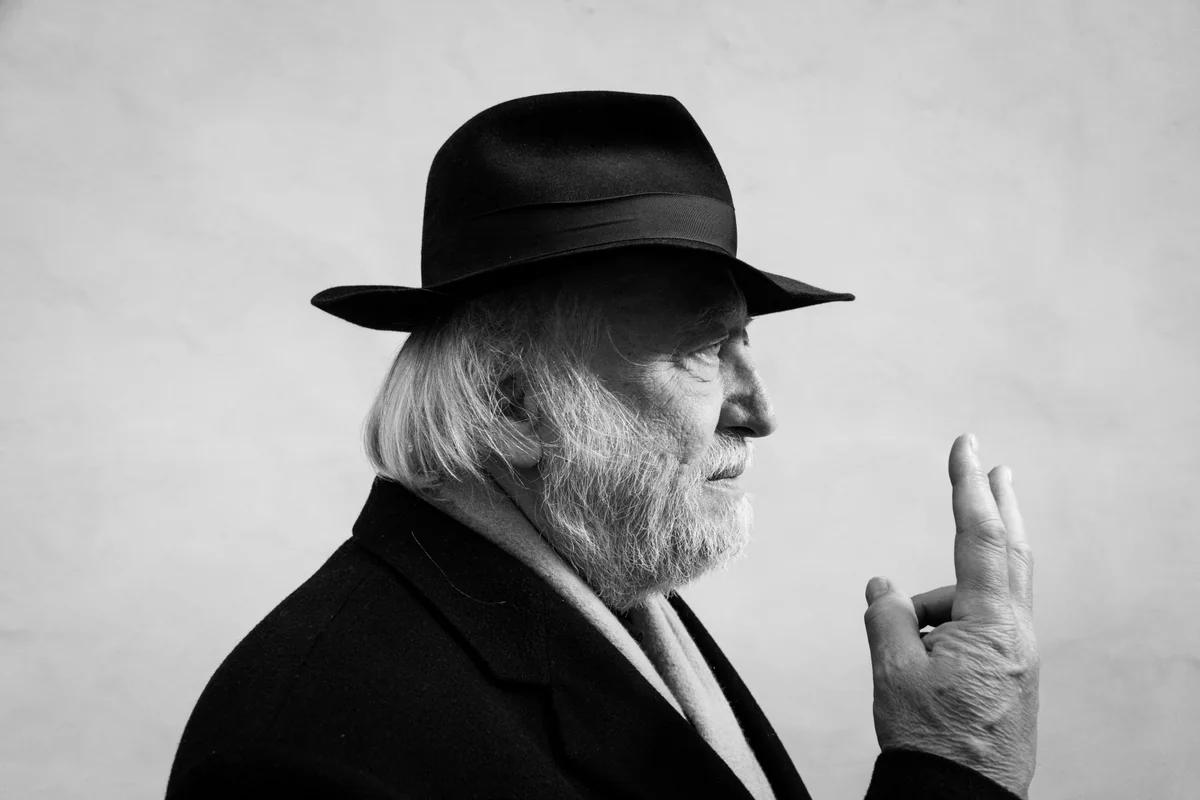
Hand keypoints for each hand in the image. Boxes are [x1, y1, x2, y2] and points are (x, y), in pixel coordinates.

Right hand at [862, 434, 1038, 797]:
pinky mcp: (1009, 673)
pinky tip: (920, 652)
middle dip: (999, 505)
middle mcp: (1016, 633)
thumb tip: (884, 585)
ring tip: (904, 647)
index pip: (982, 537)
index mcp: (993, 624)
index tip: (966, 448)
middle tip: (997, 467)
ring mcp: (1016, 654)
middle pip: (1011, 552)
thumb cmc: (929, 736)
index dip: (969, 487)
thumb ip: (887, 615)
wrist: (960, 796)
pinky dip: (947, 622)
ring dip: (942, 599)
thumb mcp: (893, 668)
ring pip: (983, 596)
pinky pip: (981, 625)